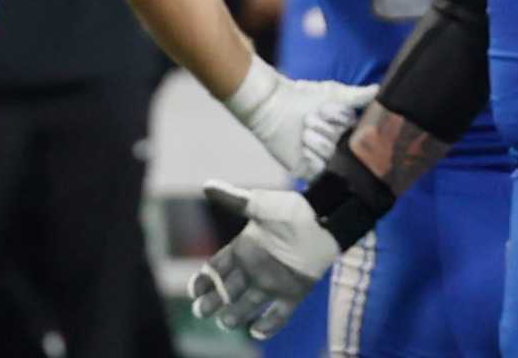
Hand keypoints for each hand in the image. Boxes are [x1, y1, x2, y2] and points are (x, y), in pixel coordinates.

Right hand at [191, 180, 338, 338]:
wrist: (323, 220)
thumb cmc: (290, 210)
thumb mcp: (258, 204)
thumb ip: (233, 199)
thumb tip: (207, 185)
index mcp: (242, 249)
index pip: (215, 269)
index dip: (203, 281)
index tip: (194, 291)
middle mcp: (254, 268)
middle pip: (227, 291)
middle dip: (213, 302)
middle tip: (202, 311)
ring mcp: (273, 282)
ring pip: (248, 304)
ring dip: (236, 315)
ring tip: (226, 322)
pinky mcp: (293, 293)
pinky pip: (279, 314)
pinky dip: (269, 325)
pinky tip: (257, 332)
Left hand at [226, 56, 375, 179]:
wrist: (272, 105)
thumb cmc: (301, 96)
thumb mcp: (334, 93)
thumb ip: (358, 96)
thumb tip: (379, 89)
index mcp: (346, 131)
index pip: (359, 134)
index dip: (340, 120)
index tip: (325, 109)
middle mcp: (338, 148)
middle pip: (345, 146)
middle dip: (325, 128)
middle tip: (308, 119)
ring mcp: (324, 160)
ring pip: (332, 156)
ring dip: (314, 139)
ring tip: (301, 131)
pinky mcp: (308, 171)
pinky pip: (320, 170)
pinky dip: (310, 156)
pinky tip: (299, 146)